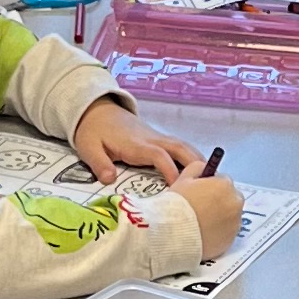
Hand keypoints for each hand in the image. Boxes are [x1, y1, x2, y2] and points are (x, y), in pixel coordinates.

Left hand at [71, 98, 200, 183]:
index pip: (159, 155)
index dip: (170, 170)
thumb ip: (99, 163)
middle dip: (195, 164)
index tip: (178, 187)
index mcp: (136, 144)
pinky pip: (179, 147)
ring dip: (197, 160)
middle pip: (180, 148)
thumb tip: (110, 179)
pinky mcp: (157, 139)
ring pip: (183, 146)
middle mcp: (151, 139)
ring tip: (210, 181)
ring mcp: (157, 138)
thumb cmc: (93, 131)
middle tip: (208, 185)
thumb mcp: (88, 147)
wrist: (96, 110)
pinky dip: (191, 158)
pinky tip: (199, 172)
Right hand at [175, 175, 244, 256]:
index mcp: (225, 185)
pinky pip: (227, 232)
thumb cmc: (177, 204)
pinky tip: (203, 232)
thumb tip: (205, 169)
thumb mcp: (184, 177)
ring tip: (199, 222)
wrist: (173, 234)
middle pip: (229, 197)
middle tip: (199, 207)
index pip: (222, 179)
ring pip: (229, 215)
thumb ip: (198, 168)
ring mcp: (235, 223)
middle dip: (218, 200)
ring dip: (220, 216)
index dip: (210, 185)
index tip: (199, 192)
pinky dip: (219, 231)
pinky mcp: (231, 240)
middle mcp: (235, 203)